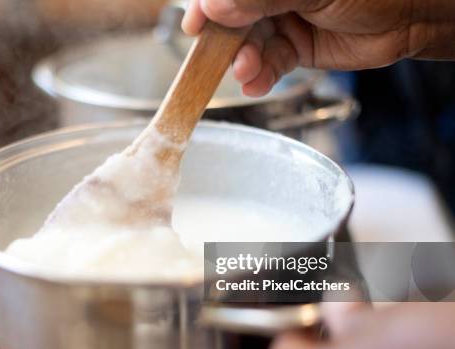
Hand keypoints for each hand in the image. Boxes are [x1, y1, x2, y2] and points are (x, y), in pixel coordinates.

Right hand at [182, 0, 454, 95]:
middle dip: (227, 40)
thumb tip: (214, 7)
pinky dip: (259, 76)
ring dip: (243, 61)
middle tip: (225, 57)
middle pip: (232, 18)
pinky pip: (268, 64)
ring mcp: (282, 20)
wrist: (410, 17)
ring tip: (247, 71)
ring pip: (248, 44)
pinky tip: (255, 83)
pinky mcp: (294, 48)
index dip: (208, 6)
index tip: (196, 24)